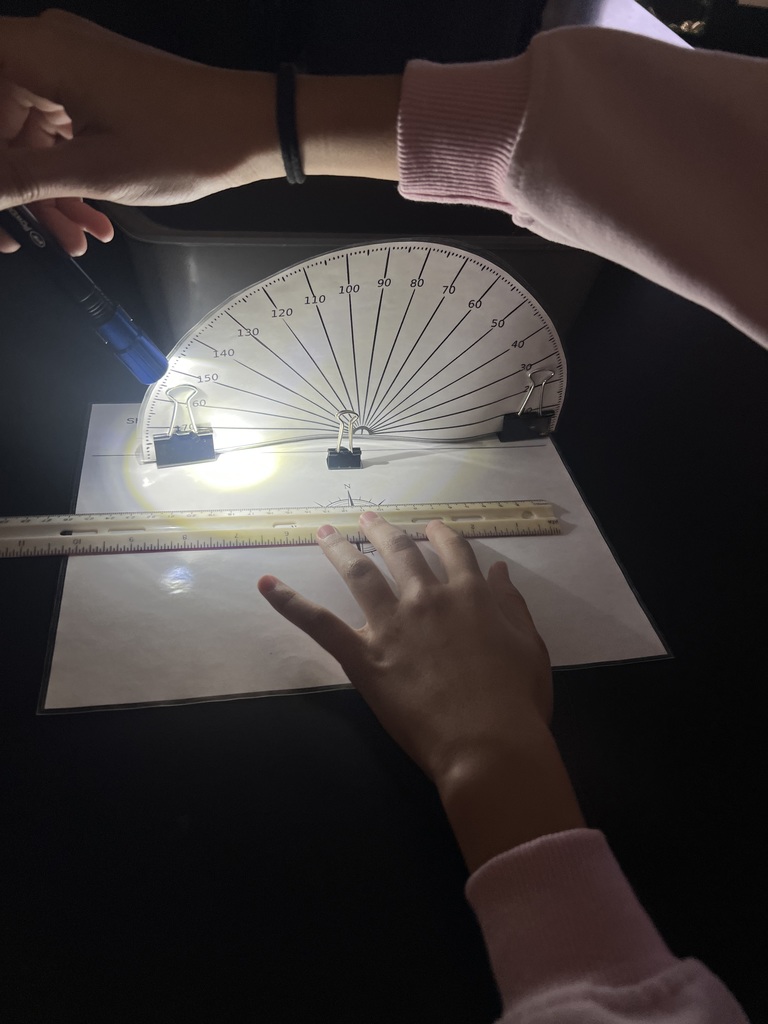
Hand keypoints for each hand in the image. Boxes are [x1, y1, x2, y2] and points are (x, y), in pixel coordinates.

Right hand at [0, 10, 281, 252]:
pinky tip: (90, 220)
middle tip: (24, 239)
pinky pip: (62, 133)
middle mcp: (50, 49)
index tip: (1, 203)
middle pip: (2, 121)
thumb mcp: (92, 171)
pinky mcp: (98, 91)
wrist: (250, 129)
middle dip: (15, 186)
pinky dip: (70, 177)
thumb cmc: (185, 141)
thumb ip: (21, 178)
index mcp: (38, 52)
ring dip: (47, 192)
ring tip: (72, 240)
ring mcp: (75, 70)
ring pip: (31, 135)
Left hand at [258, 512, 551, 785]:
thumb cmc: (516, 701)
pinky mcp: (363, 655)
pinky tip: (267, 584)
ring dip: (340, 548)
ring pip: (360, 573)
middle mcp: (427, 598)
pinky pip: (319, 623)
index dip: (441, 535)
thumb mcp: (529, 646)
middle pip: (401, 552)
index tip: (432, 527)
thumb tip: (499, 569)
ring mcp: (391, 625)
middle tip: (369, 518)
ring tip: (326, 532)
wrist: (487, 743)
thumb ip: (512, 604)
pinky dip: (289, 602)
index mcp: (470, 595)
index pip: (453, 551)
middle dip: (384, 531)